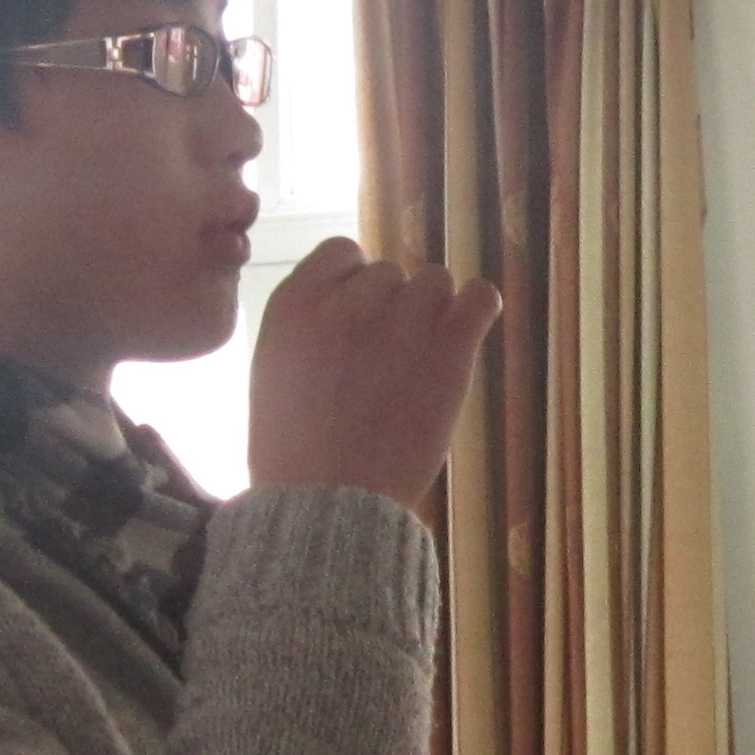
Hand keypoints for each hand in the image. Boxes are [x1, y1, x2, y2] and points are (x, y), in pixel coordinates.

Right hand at [247, 240, 502, 503]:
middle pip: (390, 272)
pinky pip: (480, 297)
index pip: (343, 251)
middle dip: (391, 309)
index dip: (354, 282)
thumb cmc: (294, 450)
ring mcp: (401, 321)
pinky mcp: (448, 348)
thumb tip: (347, 297)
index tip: (357, 323)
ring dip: (431, 312)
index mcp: (297, 302)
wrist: (328, 502)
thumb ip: (309, 322)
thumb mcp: (274, 369)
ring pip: (434, 282)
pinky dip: (478, 307)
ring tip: (418, 362)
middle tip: (385, 364)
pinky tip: (465, 333)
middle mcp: (349, 301)